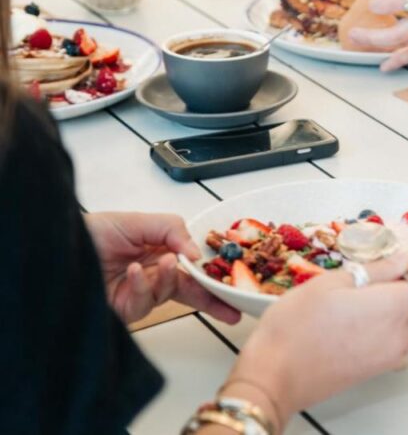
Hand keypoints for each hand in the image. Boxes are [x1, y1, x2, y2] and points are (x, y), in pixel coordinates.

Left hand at [85, 212, 240, 324]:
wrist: (53, 248)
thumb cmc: (89, 232)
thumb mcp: (137, 220)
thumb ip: (172, 230)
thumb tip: (195, 253)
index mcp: (160, 250)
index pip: (194, 264)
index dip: (214, 272)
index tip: (233, 279)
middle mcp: (153, 273)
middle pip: (191, 288)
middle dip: (214, 299)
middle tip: (232, 306)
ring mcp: (140, 293)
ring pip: (171, 293)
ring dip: (171, 278)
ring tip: (165, 262)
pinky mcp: (125, 310)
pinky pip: (144, 302)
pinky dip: (143, 286)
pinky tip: (135, 272)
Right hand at [226, 249, 407, 425]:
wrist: (274, 376)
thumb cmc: (295, 326)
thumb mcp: (332, 282)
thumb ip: (376, 269)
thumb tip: (404, 258)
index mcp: (393, 308)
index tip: (402, 256)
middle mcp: (401, 335)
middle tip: (393, 270)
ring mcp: (392, 356)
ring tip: (391, 296)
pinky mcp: (380, 369)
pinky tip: (383, 322)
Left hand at [348, 0, 407, 70]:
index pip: (391, 3)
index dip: (376, 4)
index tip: (373, 3)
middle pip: (391, 32)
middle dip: (368, 35)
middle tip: (353, 33)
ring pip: (401, 45)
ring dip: (377, 47)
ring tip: (358, 45)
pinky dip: (400, 60)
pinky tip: (386, 66)